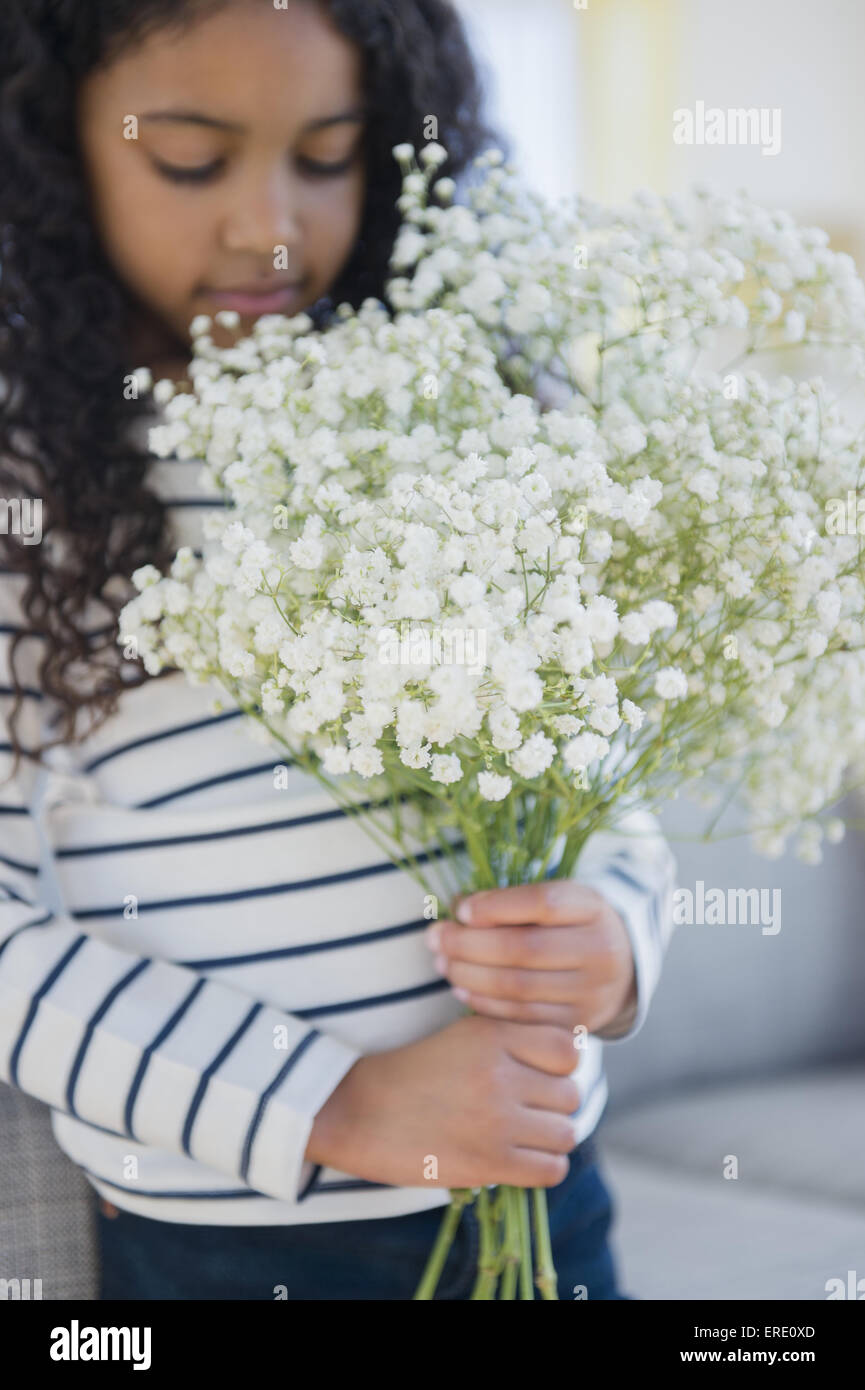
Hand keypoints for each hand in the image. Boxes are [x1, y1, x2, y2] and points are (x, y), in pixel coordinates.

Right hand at [306, 1014, 580, 1188]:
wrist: (356, 1112)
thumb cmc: (409, 1073)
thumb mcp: (460, 1036)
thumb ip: (508, 1041)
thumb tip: (564, 1058)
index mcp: (493, 1034)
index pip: (568, 1048)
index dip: (559, 1066)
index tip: (539, 1076)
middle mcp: (501, 1073)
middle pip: (570, 1093)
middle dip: (552, 1105)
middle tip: (525, 1112)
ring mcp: (497, 1119)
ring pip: (566, 1132)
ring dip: (548, 1139)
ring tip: (521, 1138)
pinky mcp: (490, 1162)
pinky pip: (552, 1169)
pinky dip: (541, 1168)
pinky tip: (517, 1161)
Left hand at [425, 881, 637, 1035]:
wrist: (618, 968)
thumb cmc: (569, 925)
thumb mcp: (555, 900)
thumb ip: (511, 901)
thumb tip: (458, 907)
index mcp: (594, 908)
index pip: (543, 903)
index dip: (495, 906)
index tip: (459, 908)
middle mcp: (601, 951)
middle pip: (524, 948)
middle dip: (469, 943)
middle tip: (434, 937)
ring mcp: (592, 993)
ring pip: (518, 986)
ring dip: (469, 974)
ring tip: (441, 963)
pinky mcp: (577, 1025)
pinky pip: (520, 1016)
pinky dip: (483, 1003)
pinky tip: (461, 987)